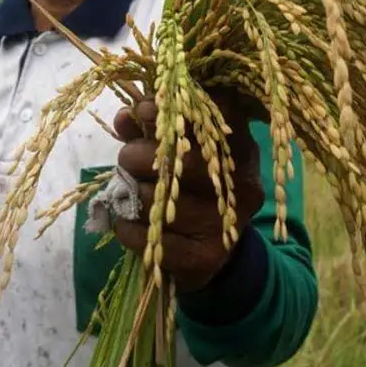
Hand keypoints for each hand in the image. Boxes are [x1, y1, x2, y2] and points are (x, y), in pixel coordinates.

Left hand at [110, 89, 265, 292]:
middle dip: (138, 155)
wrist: (216, 253)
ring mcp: (225, 222)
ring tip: (127, 192)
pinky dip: (128, 228)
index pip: (213, 116)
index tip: (143, 110)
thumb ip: (152, 129)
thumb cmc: (191, 187)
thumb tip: (125, 116)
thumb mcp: (178, 151)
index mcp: (240, 148)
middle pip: (181, 160)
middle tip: (126, 159)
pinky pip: (151, 238)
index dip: (171, 109)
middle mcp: (240, 183)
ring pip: (160, 200)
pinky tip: (127, 222)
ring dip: (130, 194)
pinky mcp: (206, 257)